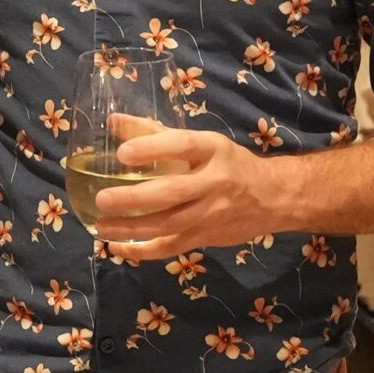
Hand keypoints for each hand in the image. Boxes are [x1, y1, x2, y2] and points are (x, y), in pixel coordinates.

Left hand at [89, 127, 286, 262]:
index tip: (122, 153)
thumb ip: (156, 133)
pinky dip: (144, 250)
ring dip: (132, 228)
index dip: (152, 149)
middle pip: (173, 192)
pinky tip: (118, 247)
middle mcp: (214, 182)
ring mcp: (212, 213)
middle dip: (135, 198)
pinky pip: (173, 247)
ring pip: (170, 224)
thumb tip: (113, 122)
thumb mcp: (202, 142)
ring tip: (101, 225)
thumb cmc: (228, 163)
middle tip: (102, 199)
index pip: (182, 146)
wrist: (272, 197)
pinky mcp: (207, 237)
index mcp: (213, 150)